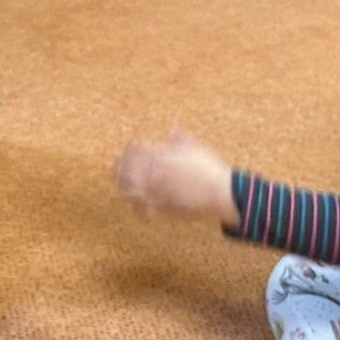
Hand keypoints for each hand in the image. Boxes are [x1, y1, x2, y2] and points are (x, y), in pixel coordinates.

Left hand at [114, 129, 239, 227]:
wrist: (222, 193)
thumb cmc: (211, 169)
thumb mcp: (196, 148)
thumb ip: (180, 138)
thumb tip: (173, 129)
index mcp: (161, 156)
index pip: (133, 150)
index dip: (129, 149)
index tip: (129, 149)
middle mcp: (154, 174)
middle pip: (124, 169)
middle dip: (119, 167)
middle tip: (117, 167)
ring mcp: (156, 192)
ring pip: (127, 191)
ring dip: (123, 186)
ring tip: (122, 186)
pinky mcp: (161, 209)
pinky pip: (140, 210)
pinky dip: (136, 207)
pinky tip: (138, 205)